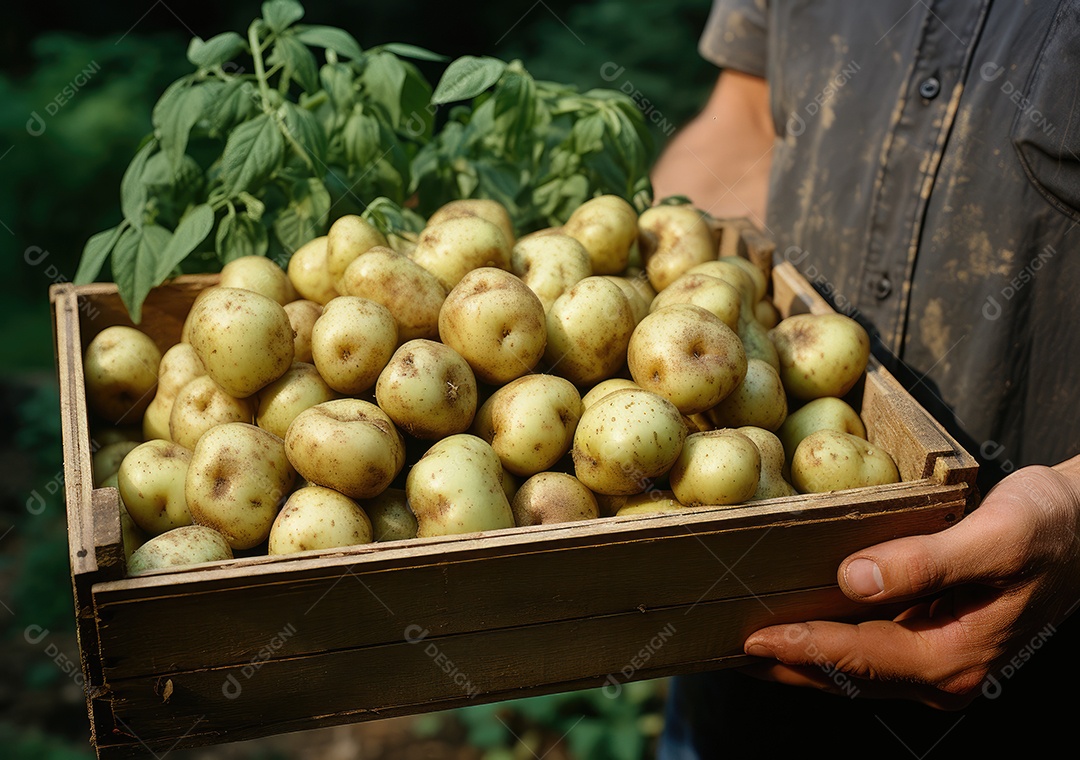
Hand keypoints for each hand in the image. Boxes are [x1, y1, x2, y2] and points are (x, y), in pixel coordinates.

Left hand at [742, 458, 1079, 708]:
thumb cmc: (1049, 526)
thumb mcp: (996, 536)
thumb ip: (927, 562)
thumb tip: (853, 579)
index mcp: (956, 655)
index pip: (861, 658)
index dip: (804, 648)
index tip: (752, 638)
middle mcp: (944, 671)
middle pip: (848, 676)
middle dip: (787, 665)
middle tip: (724, 649)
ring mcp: (940, 660)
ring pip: (856, 670)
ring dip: (802, 660)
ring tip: (746, 645)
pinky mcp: (935, 640)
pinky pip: (870, 652)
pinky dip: (829, 644)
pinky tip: (800, 626)